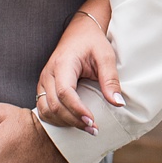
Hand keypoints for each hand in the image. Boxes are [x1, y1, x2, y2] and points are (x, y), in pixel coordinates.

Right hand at [35, 12, 123, 132]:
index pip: (64, 92)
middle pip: (54, 105)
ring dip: (65, 123)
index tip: (92, 121)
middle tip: (94, 129)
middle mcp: (48, 74)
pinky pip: (43, 109)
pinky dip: (56, 120)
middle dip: (74, 120)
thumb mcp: (106, 56)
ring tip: (86, 128)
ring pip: (46, 110)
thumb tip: (118, 103)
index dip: (77, 109)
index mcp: (62, 64)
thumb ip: (110, 79)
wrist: (79, 32)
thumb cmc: (92, 42)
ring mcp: (43, 81)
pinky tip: (72, 122)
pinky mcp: (43, 87)